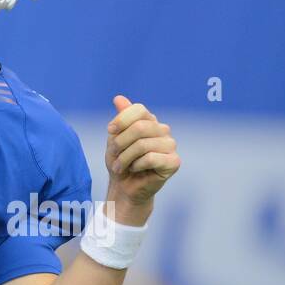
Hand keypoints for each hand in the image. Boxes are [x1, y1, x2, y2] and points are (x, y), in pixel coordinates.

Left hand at [103, 95, 179, 221]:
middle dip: (121, 142)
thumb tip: (118, 98)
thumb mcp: (115, 137)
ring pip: (143, 144)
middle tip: (114, 154)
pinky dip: (136, 165)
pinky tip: (135, 170)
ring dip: (125, 157)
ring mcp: (171, 145)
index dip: (121, 120)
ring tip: (120, 166)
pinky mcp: (174, 162)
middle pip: (139, 127)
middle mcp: (163, 130)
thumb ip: (120, 118)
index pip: (138, 109)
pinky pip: (151, 158)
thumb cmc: (120, 160)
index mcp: (149, 120)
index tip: (110, 131)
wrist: (124, 186)